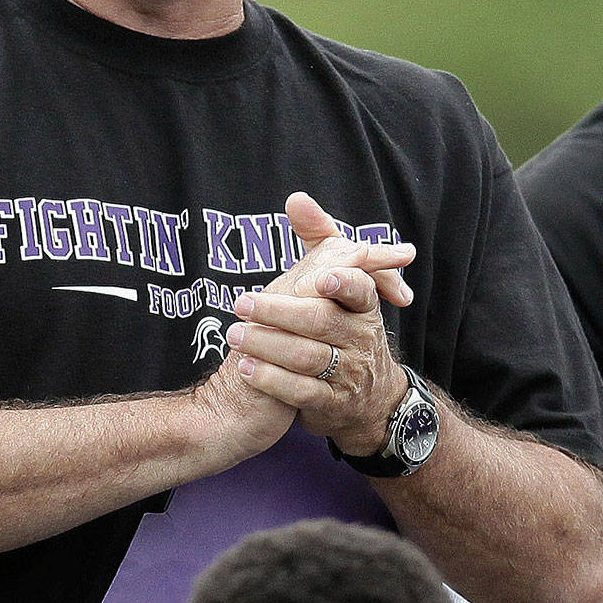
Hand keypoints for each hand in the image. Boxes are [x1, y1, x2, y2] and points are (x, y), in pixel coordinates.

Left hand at [224, 192, 410, 453]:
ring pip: (307, 357)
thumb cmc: (343, 329)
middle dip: (279, 313)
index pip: (359, 291)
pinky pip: (300, 392)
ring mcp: (348, 373)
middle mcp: (360, 339)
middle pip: (320, 323)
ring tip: (234, 336)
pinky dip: (271, 380)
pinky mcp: (331, 403)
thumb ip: (319, 239)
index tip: (320, 279)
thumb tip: (296, 198)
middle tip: (240, 305)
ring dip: (267, 346)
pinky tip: (245, 369)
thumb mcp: (337, 285)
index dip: (342, 285)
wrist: (368, 400)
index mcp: (362, 308)